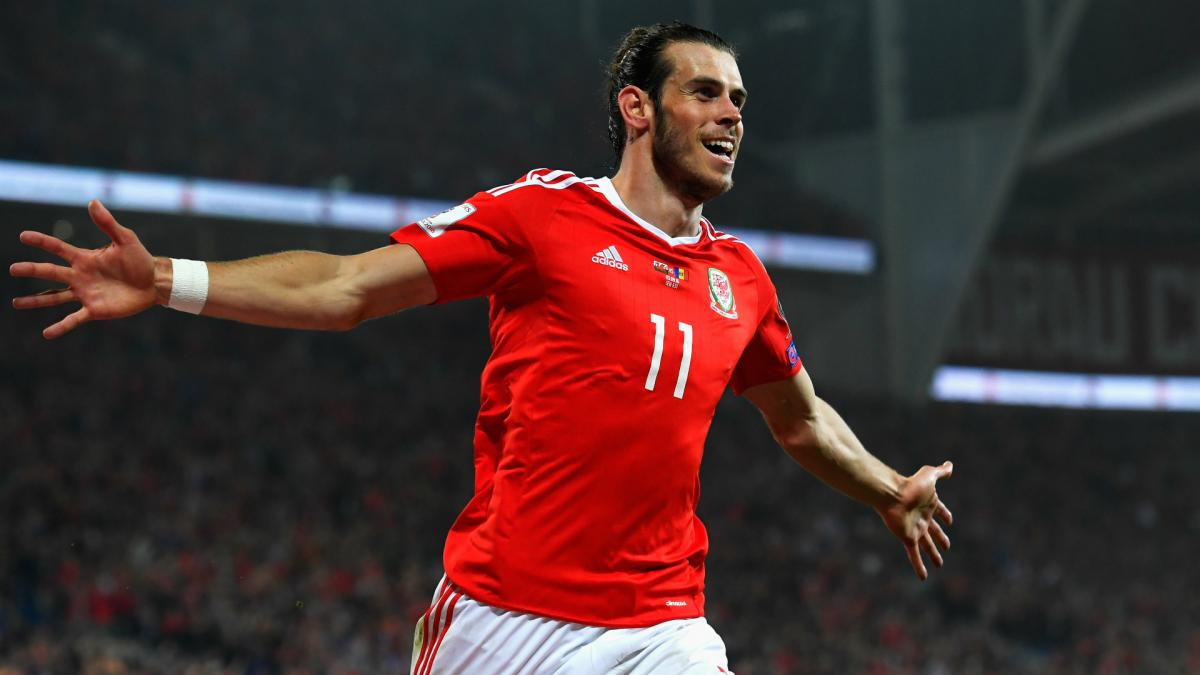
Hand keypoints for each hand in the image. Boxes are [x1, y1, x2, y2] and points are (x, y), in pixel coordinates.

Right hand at [10, 200, 158, 338]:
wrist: (153, 283)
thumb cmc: (140, 259)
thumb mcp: (125, 239)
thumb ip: (108, 223)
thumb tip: (92, 202)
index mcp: (85, 258)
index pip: (58, 248)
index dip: (42, 242)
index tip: (24, 236)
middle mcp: (80, 276)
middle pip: (51, 272)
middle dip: (32, 270)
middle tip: (12, 269)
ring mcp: (86, 294)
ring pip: (55, 297)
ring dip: (36, 300)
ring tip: (16, 303)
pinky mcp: (95, 310)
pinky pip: (74, 319)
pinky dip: (61, 326)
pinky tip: (46, 333)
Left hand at [876, 460, 953, 579]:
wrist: (891, 494)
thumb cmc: (910, 484)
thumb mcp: (929, 475)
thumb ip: (940, 472)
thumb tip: (950, 465)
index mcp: (929, 504)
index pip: (940, 511)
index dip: (945, 515)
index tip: (950, 521)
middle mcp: (922, 518)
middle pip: (934, 531)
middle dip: (941, 539)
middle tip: (947, 547)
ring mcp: (915, 529)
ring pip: (927, 545)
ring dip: (933, 555)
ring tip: (939, 564)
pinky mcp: (908, 538)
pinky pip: (914, 555)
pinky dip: (919, 566)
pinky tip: (923, 577)